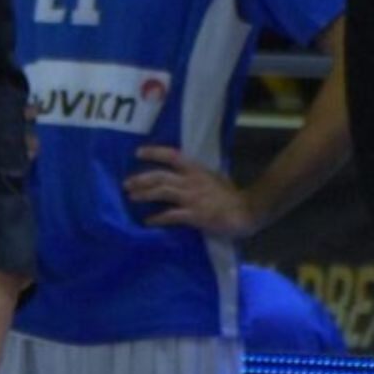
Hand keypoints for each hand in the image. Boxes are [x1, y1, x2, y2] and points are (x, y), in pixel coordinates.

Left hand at [124, 145, 256, 238]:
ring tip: (131, 197)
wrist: (247, 211)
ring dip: (144, 194)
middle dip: (141, 178)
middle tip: (126, 184)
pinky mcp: (194, 215)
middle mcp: (191, 181)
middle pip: (160, 176)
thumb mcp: (214, 178)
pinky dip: (157, 218)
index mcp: (197, 170)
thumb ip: (197, 176)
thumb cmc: (231, 196)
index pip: (172, 155)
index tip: (138, 153)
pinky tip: (147, 221)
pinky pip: (170, 216)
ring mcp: (192, 197)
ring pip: (162, 191)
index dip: (154, 152)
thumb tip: (182, 175)